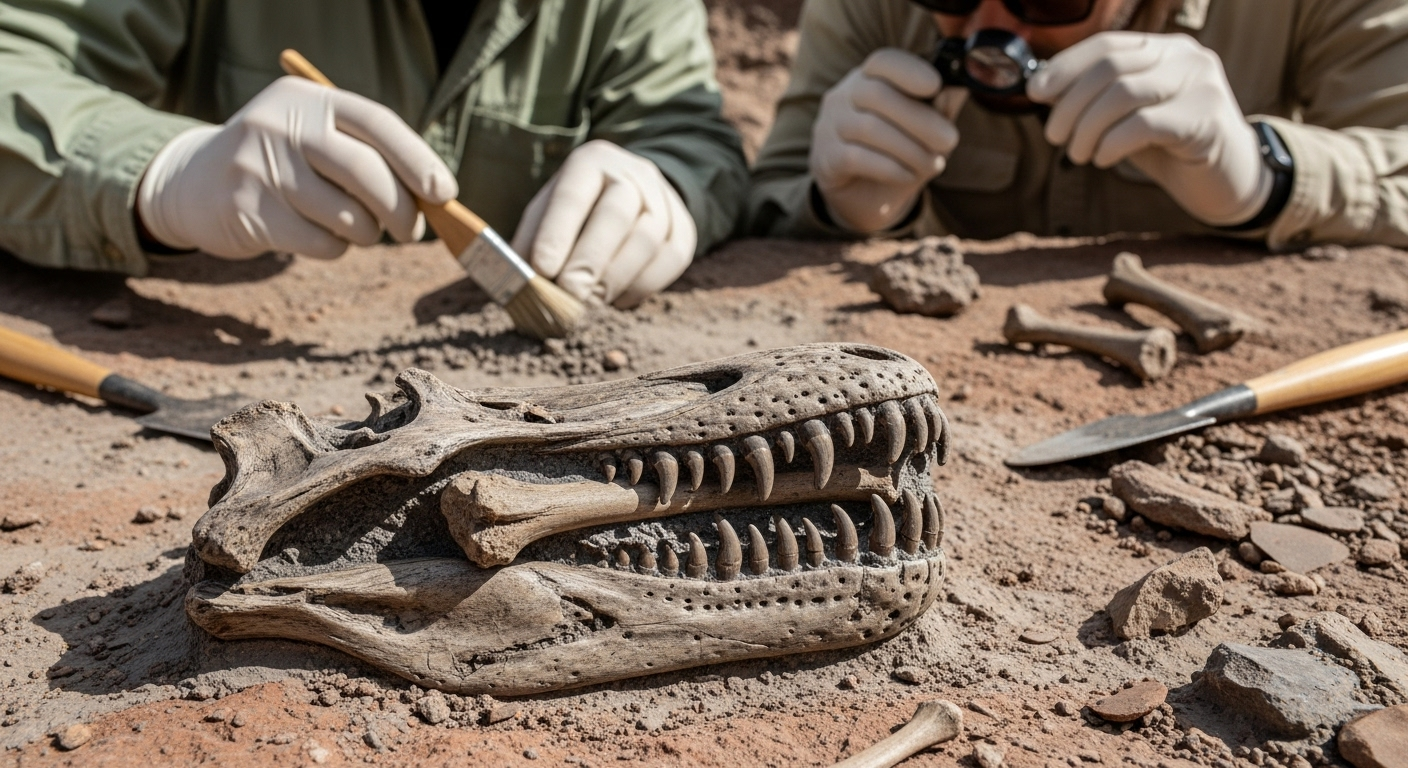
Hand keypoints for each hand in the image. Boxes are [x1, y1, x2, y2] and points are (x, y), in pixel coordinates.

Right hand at [137, 76, 457, 259]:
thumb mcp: (316, 139)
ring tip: (356, 229)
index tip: (444, 193)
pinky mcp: (247, 210)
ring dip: (366, 233)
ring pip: (346, 215)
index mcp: (308, 99)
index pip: (378, 123)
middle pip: (366, 172)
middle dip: (401, 210)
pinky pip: (320, 242)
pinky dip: (334, 248)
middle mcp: (281, 124)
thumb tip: (435, 198)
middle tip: (411, 231)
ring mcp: (259, 166)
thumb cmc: (282, 165)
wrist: (194, 182)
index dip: (418, 160)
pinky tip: (319, 236)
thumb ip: (368, 156)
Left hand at [511, 140, 694, 308]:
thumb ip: (531, 245)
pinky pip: (671, 260)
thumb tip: (519, 287)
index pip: (573, 195)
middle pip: (616, 215)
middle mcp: (632, 174)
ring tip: (590, 304)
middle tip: (570, 296)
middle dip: (590, 260)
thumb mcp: (546, 214)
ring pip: (647, 240)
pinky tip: (616, 300)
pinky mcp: (684, 229)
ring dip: (615, 279)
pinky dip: (642, 287)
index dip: (557, 233)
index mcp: (590, 163)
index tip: (541, 270)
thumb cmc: (574, 213)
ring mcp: (664, 200)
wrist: (631, 197)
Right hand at [810, 49, 963, 233]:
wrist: (866, 199)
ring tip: (933, 164)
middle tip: (949, 141)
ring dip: (909, 148)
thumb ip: (940, 108)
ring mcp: (828, 127)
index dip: (909, 70)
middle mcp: (842, 97)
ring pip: (868, 128)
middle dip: (920, 119)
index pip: (882, 61)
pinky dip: (889, 167)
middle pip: (876, 95)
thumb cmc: (898, 155)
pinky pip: (856, 157)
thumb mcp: (924, 131)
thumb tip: (958, 87)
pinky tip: (908, 176)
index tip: (935, 85)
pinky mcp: (824, 159)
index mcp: (867, 79)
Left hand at [1027, 32, 1270, 226]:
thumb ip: (1094, 100)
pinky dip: (1113, 142)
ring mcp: (1200, 84)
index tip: (1035, 93)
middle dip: (1070, 104)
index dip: (1065, 67)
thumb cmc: (1170, 148)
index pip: (1107, 45)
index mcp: (1165, 49)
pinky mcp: (1206, 119)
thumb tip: (1041, 89)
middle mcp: (1186, 57)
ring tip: (1078, 154)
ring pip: (1124, 92)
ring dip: (1088, 127)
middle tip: (1053, 136)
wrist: (1227, 181)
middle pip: (1111, 68)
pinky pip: (1145, 124)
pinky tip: (1103, 159)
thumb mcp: (1126, 118)